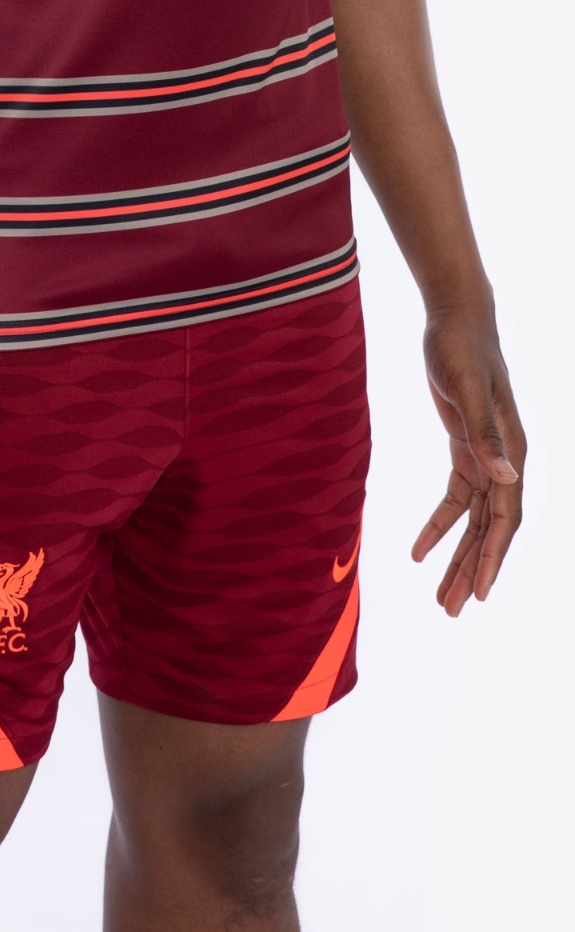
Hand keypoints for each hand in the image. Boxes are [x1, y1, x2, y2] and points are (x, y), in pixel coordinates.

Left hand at [411, 308, 525, 614]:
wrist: (457, 321)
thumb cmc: (464, 352)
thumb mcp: (470, 394)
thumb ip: (486, 437)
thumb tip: (507, 480)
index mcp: (513, 453)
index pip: (504, 519)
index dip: (490, 558)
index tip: (474, 594)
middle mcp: (505, 461)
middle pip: (490, 529)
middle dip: (470, 570)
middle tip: (450, 610)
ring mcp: (486, 457)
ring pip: (473, 521)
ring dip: (456, 557)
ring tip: (437, 596)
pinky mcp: (465, 449)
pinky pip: (455, 499)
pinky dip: (439, 526)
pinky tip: (418, 552)